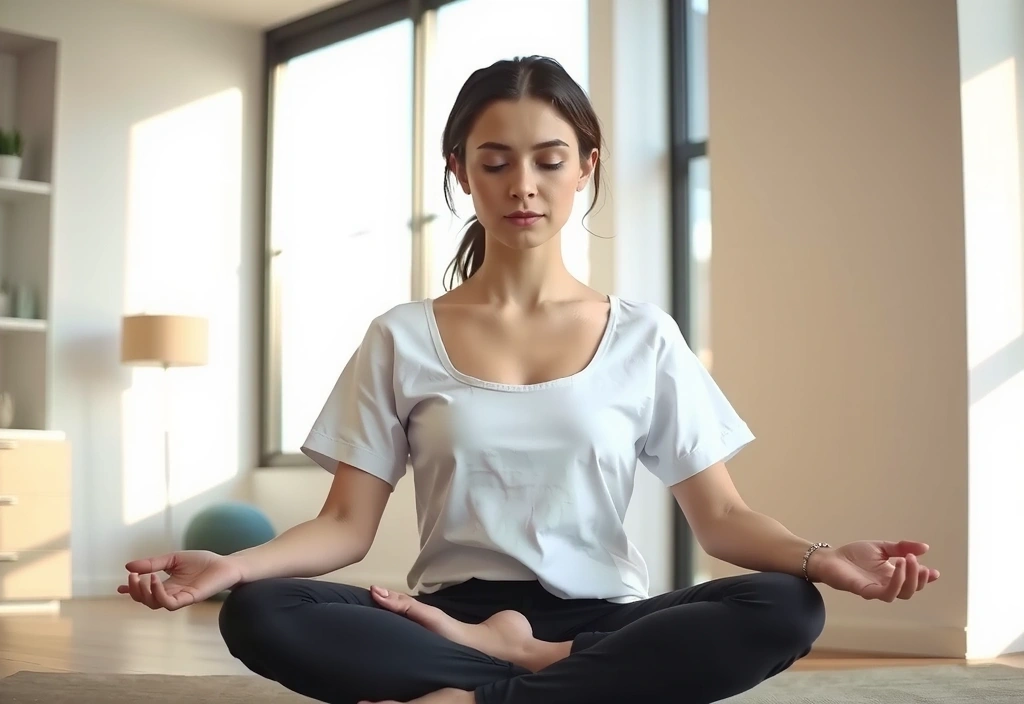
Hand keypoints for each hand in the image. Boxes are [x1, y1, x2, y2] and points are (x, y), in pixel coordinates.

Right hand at [116, 550, 242, 610]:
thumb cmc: (203, 562)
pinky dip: (159, 593)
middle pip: (146, 600)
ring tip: (142, 578)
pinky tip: (155, 580)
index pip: (146, 592)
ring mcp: (180, 598)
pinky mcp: (189, 598)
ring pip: (155, 604)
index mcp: (168, 585)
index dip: (132, 590)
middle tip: (132, 576)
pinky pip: (169, 603)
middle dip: (135, 590)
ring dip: (144, 592)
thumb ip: (153, 563)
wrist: (225, 564)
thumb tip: (128, 566)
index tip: (119, 587)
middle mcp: (172, 594)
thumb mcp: (173, 558)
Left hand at [811, 540, 939, 601]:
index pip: (914, 582)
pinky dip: (895, 582)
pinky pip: (886, 594)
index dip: (926, 579)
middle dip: (919, 577)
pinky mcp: (866, 591)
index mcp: (892, 576)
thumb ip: (901, 547)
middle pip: (911, 590)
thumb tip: (925, 548)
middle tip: (914, 559)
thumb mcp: (881, 547)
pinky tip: (897, 568)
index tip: (935, 572)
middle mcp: (887, 585)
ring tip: (907, 560)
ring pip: (901, 594)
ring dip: (909, 578)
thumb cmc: (853, 555)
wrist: (830, 558)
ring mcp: (877, 590)